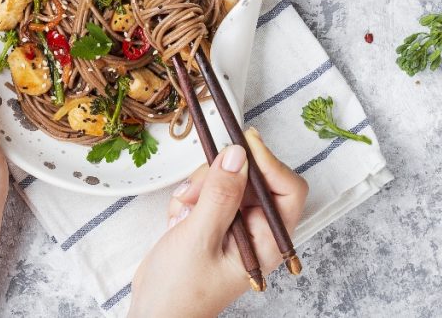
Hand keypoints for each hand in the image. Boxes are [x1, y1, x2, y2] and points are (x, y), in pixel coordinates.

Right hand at [129, 128, 308, 317]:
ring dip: (201, 188)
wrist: (154, 312)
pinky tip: (178, 220)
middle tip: (196, 191)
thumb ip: (221, 195)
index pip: (287, 190)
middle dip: (221, 178)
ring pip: (227, 180)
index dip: (269, 162)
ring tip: (183, 214)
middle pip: (254, 178)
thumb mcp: (199, 238)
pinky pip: (207, 191)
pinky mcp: (214, 222)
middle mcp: (256, 232)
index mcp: (267, 242)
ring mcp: (234, 226)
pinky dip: (190, 198)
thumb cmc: (180, 292)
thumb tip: (238, 155)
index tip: (243, 142)